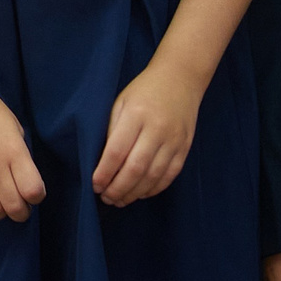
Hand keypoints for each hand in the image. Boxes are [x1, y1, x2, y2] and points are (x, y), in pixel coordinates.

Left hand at [94, 57, 200, 205]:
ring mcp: (174, 140)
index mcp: (135, 114)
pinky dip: (154, 188)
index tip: (94, 184)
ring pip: (154, 175)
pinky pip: (170, 175)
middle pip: (136, 167)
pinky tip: (140, 193)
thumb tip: (101, 161)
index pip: (117, 150)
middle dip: (118, 187)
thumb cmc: (143, 91)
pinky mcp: (185, 148)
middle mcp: (157, 129)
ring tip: (119, 200)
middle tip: (105, 198)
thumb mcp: (120, 102)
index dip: (105, 171)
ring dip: (135, 192)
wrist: (180, 80)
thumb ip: (112, 129)